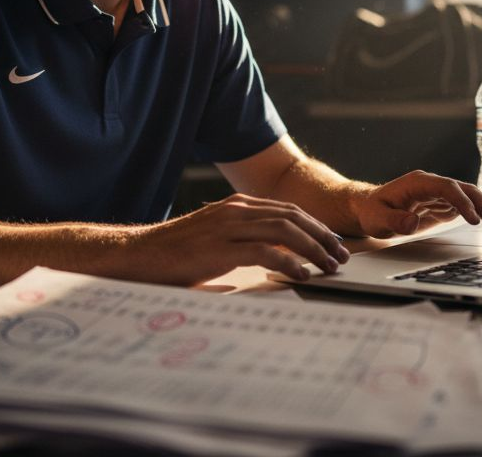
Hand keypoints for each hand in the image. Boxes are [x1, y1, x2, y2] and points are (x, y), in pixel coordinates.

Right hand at [118, 195, 350, 284]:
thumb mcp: (217, 237)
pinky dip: (289, 263)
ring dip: (313, 249)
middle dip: (322, 236)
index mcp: (238, 205)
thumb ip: (245, 239)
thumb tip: (279, 258)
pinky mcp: (221, 248)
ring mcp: (229, 227)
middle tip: (340, 255)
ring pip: (285, 231)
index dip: (315, 226)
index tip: (333, 243)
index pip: (288, 211)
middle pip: (293, 218)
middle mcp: (237, 210)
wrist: (141, 255)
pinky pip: (265, 252)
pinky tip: (302, 275)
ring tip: (328, 266)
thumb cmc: (178, 252)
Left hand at [350, 170, 481, 237]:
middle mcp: (433, 184)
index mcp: (419, 183)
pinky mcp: (442, 204)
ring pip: (470, 198)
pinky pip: (466, 207)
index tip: (473, 220)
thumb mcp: (377, 219)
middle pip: (465, 190)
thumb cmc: (372, 212)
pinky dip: (480, 216)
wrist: (369, 208)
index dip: (462, 202)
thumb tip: (412, 223)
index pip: (447, 187)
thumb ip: (394, 221)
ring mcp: (439, 193)